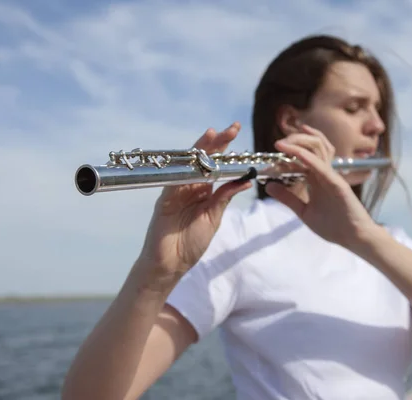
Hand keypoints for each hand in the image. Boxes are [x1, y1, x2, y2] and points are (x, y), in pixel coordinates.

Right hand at [137, 122, 251, 282]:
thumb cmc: (192, 243)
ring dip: (201, 149)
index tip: (236, 133)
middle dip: (217, 143)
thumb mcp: (213, 217)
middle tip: (232, 128)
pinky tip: (195, 159)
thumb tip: (246, 179)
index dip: (225, 149)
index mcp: (204, 190)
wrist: (172, 264)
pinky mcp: (165, 198)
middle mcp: (190, 186)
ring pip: (189, 165)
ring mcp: (177, 190)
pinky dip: (185, 169)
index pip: (216, 165)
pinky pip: (176, 179)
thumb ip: (225, 197)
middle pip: (203, 159)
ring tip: (214, 134)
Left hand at [265, 124, 373, 248]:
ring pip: (318, 149)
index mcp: (317, 178)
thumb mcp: (304, 211)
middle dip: (294, 140)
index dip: (288, 153)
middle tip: (278, 144)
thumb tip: (269, 186)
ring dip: (299, 143)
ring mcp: (332, 177)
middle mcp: (325, 173)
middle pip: (312, 146)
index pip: (303, 157)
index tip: (271, 155)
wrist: (354, 238)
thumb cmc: (333, 226)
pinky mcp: (337, 183)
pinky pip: (321, 166)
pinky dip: (307, 157)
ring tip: (282, 144)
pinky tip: (295, 152)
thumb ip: (288, 198)